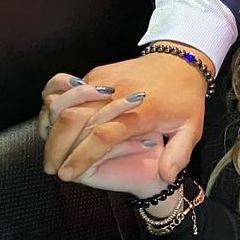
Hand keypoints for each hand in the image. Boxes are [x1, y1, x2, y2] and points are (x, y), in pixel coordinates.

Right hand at [41, 44, 210, 183]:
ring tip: (48, 149)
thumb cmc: (186, 99)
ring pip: (66, 102)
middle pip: (76, 118)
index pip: (104, 136)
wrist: (181, 62)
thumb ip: (179, 154)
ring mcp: (105, 80)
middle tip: (50, 167)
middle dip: (57, 146)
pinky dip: (56, 106)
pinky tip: (52, 123)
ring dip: (52, 126)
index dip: (82, 157)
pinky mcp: (99, 73)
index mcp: (143, 112)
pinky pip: (68, 88)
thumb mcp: (192, 128)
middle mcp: (119, 94)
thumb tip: (167, 177)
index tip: (67, 175)